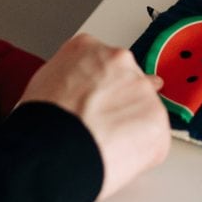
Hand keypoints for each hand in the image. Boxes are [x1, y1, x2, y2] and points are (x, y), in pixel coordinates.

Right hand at [20, 34, 169, 200]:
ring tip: (105, 143)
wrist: (56, 145)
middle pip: (127, 79)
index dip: (99, 84)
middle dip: (119, 100)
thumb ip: (70, 77)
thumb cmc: (43, 119)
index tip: (96, 98)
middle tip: (101, 123)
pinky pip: (153, 137)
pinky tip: (117, 154)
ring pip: (143, 108)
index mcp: (87, 48)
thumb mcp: (43, 80)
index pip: (102, 60)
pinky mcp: (158, 119)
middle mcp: (119, 60)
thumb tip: (76, 92)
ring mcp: (142, 88)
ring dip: (130, 125)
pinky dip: (140, 149)